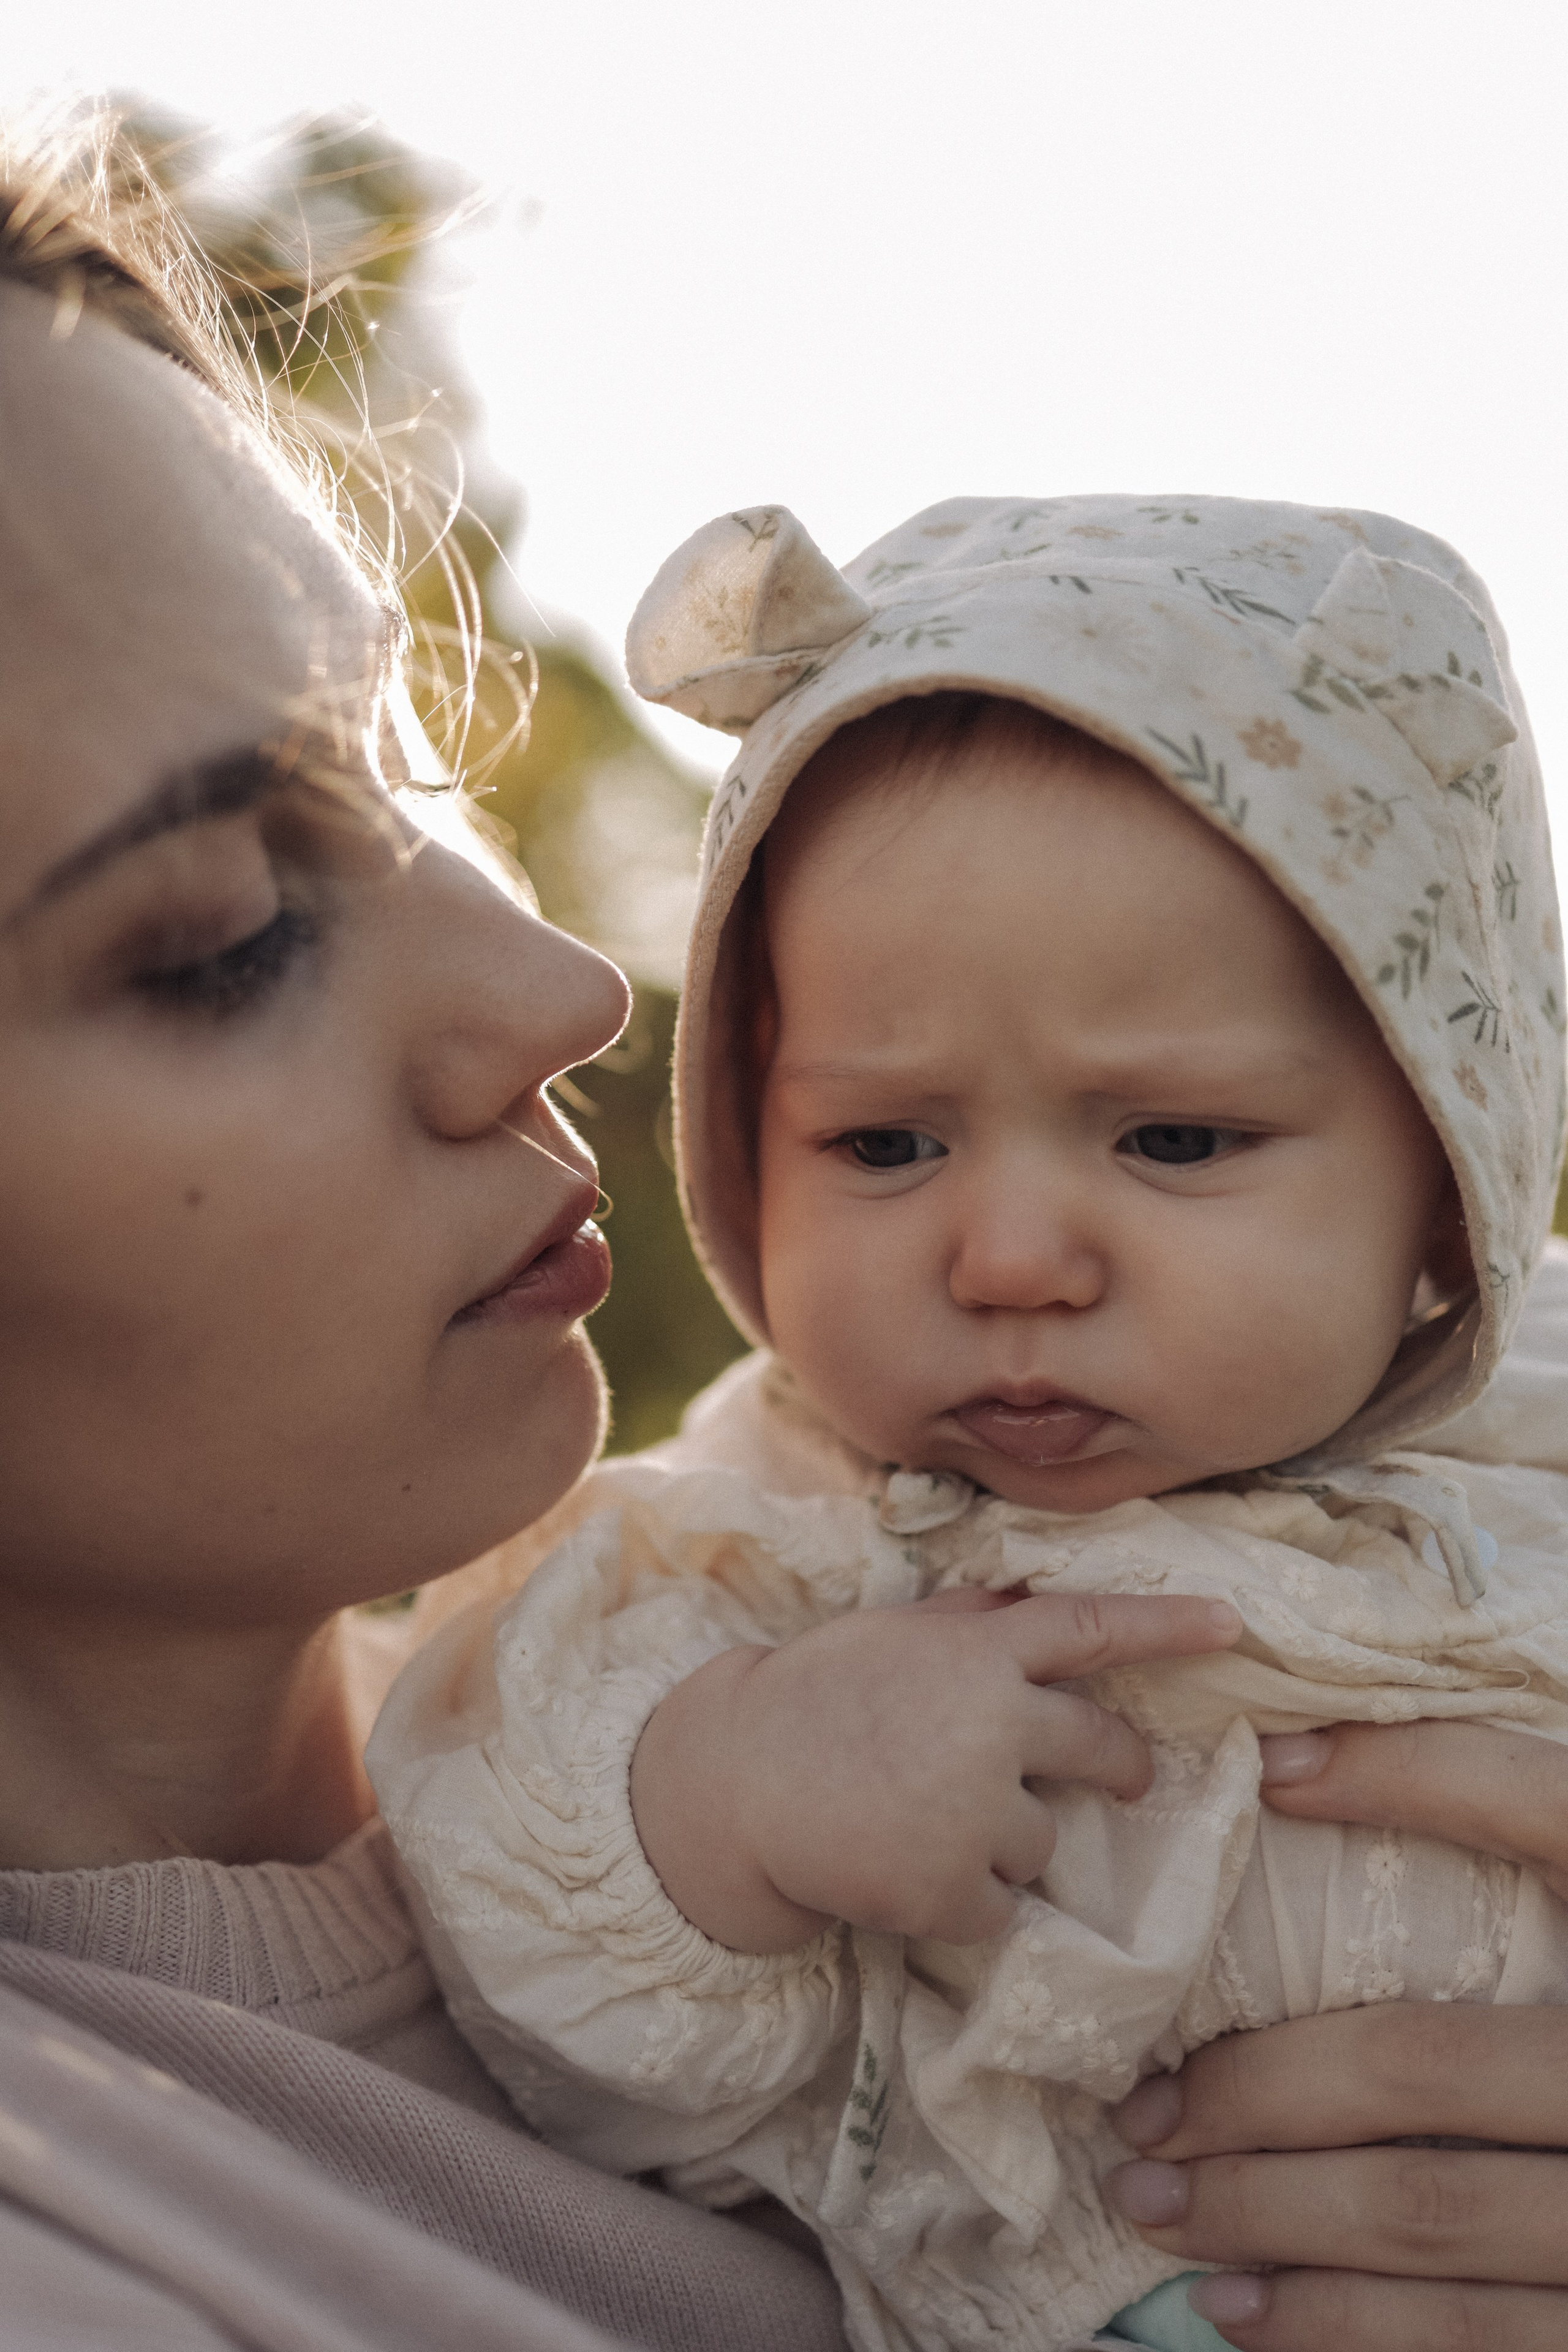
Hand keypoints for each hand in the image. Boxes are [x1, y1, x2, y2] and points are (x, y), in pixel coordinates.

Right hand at [629, 1587, 1239, 1952]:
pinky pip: (1002, 1908)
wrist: (733, 1785)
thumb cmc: (812, 1698)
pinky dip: (967, 1903)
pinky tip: (908, 1874)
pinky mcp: (953, 1888)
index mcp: (979, 1653)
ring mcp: (977, 1810)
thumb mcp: (890, 1635)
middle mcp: (993, 1724)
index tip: (1235, 1625)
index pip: (1093, 1628)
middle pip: (1104, 1747)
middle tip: (1117, 1774)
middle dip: (1119, 1763)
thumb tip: (1031, 1597)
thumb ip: (970, 1623)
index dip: (1169, 1624)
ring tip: (923, 1823)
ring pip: (1045, 1838)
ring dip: (1004, 1839)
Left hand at [1103, 1718, 1567, 2348]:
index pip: (1548, 1813)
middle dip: (1257, 2090)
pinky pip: (1468, 2334)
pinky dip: (1334, 2326)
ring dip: (1263, 2212)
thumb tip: (1291, 1760)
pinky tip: (1237, 2307)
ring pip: (1425, 2210)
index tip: (1273, 1770)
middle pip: (1425, 2063)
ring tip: (1151, 2202)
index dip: (1413, 1776)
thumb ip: (1508, 1818)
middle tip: (1143, 2109)